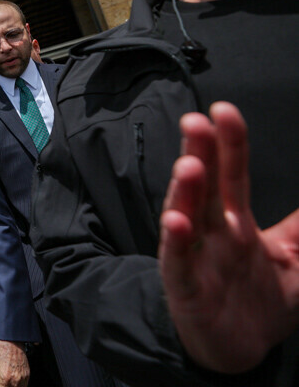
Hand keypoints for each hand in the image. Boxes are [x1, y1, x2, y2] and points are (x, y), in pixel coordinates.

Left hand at [0, 340, 28, 386]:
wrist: (11, 338)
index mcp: (5, 378)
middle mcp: (16, 379)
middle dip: (5, 386)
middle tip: (2, 382)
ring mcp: (23, 377)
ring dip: (12, 386)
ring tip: (7, 380)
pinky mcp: (28, 373)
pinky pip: (24, 384)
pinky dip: (19, 385)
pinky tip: (13, 380)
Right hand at [159, 102, 298, 372]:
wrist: (240, 351)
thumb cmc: (262, 300)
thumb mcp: (294, 259)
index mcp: (236, 221)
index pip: (233, 174)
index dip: (230, 142)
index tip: (223, 110)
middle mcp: (212, 232)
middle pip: (204, 186)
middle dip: (199, 152)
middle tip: (195, 121)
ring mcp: (196, 257)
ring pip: (186, 217)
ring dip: (185, 191)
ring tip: (190, 165)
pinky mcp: (186, 288)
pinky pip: (177, 262)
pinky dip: (175, 242)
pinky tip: (177, 222)